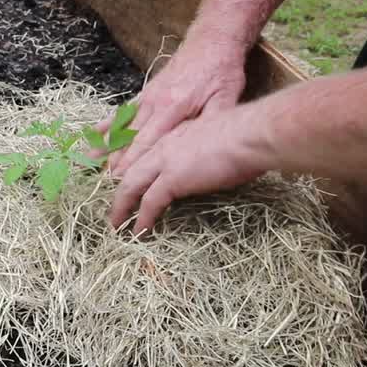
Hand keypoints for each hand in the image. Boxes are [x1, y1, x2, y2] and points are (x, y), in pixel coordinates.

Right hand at [96, 41, 247, 174]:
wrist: (211, 40)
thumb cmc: (221, 70)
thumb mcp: (226, 97)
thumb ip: (211, 122)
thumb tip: (202, 147)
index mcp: (174, 107)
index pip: (148, 141)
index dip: (133, 162)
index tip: (121, 180)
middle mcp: (155, 103)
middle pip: (130, 137)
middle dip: (116, 160)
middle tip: (103, 181)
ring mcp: (147, 97)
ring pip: (122, 125)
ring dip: (106, 145)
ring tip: (88, 162)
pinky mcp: (146, 92)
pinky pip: (123, 111)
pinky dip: (108, 124)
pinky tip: (93, 134)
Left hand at [108, 102, 271, 232]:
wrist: (254, 133)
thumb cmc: (248, 136)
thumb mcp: (218, 140)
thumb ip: (204, 153)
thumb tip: (207, 168)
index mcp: (174, 135)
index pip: (143, 154)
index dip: (131, 170)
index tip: (124, 183)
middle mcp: (163, 145)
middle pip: (129, 170)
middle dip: (117, 191)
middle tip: (113, 208)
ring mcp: (165, 161)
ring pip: (130, 186)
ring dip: (121, 207)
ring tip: (117, 225)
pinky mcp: (172, 178)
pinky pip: (149, 203)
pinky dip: (142, 220)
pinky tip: (139, 232)